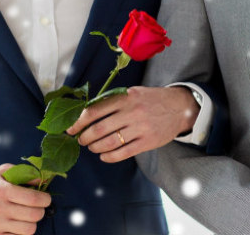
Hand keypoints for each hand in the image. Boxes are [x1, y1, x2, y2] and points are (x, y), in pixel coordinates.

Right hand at [0, 163, 51, 234]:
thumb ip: (23, 173)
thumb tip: (42, 180)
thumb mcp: (0, 173)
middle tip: (37, 207)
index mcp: (0, 190)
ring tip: (26, 216)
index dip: (45, 199)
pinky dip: (20, 232)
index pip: (33, 199)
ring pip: (29, 230)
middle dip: (41, 210)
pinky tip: (16, 224)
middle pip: (34, 215)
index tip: (46, 198)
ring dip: (31, 223)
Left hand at [67, 86, 198, 162]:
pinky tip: (104, 155)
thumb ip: (112, 101)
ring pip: (109, 143)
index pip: (94, 110)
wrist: (179, 107)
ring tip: (92, 147)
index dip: (78, 121)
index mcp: (125, 97)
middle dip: (84, 137)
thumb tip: (85, 114)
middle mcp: (132, 112)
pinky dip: (109, 156)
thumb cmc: (150, 99)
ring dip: (95, 148)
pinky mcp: (148, 142)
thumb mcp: (132, 92)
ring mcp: (141, 128)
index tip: (70, 128)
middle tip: (80, 140)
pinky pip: (123, 153)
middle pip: (99, 129)